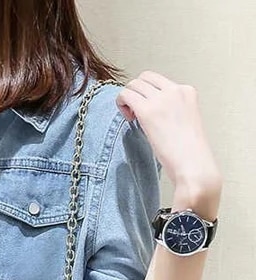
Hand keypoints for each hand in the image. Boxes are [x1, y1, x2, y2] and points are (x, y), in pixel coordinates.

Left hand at [116, 71, 221, 204]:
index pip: (159, 80)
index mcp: (187, 92)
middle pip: (144, 77)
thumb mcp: (185, 122)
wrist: (193, 165)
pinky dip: (121, 103)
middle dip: (136, 92)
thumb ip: (171, 110)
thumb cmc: (189, 153)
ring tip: (132, 118)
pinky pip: (126, 94)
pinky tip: (129, 120)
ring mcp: (161, 99)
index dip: (147, 92)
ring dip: (127, 98)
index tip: (146, 109)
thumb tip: (152, 113)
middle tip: (135, 113)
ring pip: (133, 84)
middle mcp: (174, 90)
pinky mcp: (148, 111)